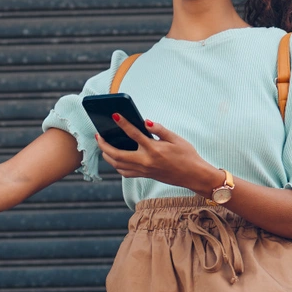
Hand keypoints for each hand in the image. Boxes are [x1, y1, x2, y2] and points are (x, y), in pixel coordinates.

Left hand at [96, 116, 218, 193]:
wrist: (192, 175)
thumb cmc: (186, 155)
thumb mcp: (176, 138)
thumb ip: (160, 129)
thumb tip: (145, 122)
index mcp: (154, 149)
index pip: (134, 134)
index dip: (122, 123)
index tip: (113, 115)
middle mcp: (145, 161)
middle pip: (117, 154)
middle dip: (104, 145)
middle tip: (98, 135)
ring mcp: (144, 170)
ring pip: (118, 165)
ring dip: (107, 156)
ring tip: (103, 146)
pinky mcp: (144, 175)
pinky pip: (125, 172)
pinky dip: (116, 165)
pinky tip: (115, 158)